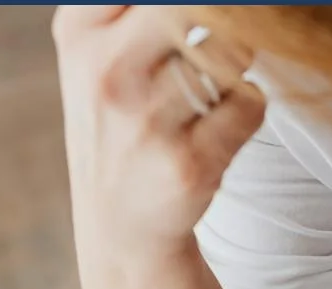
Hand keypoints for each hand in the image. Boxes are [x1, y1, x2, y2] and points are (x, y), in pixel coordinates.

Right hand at [53, 6, 264, 277]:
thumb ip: (136, 8)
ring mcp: (149, 121)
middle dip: (223, 15)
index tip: (199, 13)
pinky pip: (251, 101)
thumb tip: (217, 1)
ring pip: (233, 49)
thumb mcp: (97, 48)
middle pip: (194, 5)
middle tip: (224, 32)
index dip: (194, 3)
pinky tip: (219, 122)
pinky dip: (247, 105)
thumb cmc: (117, 120)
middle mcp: (108, 71)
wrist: (120, 224)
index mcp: (80, 30)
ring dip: (237, 59)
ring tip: (212, 83)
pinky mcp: (192, 163)